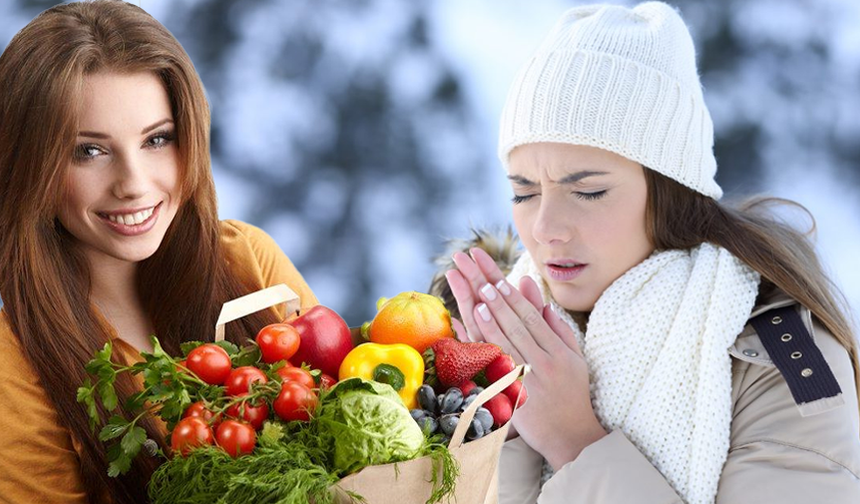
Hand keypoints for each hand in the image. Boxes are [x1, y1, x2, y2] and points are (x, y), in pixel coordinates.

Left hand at [450, 251, 606, 469]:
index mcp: (558, 352)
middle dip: (497, 302)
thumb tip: (542, 301)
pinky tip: (471, 339)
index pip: (532, 319)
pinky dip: (482, 353)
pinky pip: (495, 372)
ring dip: (489, 322)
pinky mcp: (514, 398)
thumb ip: (558, 328)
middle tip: (481, 282)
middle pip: (516, 327)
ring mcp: (528, 382)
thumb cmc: (572, 392)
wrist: (571, 435)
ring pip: (505, 346)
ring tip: (476, 301)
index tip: (499, 281)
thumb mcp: (574, 357)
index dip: (514, 299)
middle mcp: (543, 364)